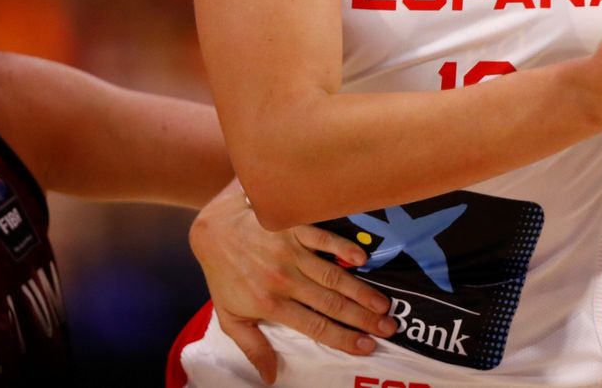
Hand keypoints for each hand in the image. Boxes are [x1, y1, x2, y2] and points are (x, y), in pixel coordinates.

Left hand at [190, 182, 395, 383]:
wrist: (214, 229)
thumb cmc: (224, 275)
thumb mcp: (230, 316)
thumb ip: (252, 347)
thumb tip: (270, 378)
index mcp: (271, 304)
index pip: (315, 326)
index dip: (343, 338)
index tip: (367, 347)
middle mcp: (284, 279)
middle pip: (331, 303)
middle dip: (363, 318)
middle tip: (388, 327)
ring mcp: (290, 252)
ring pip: (333, 275)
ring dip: (361, 290)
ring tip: (383, 304)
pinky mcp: (293, 228)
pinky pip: (323, 238)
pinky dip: (343, 248)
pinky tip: (362, 260)